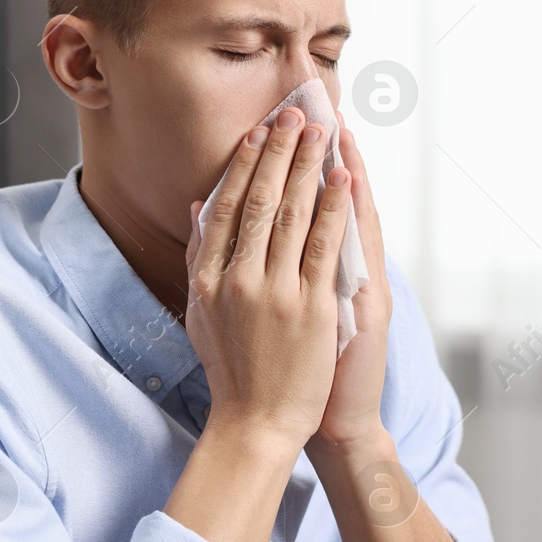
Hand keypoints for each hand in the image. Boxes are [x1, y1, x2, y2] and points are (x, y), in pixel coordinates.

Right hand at [184, 105, 354, 455]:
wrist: (256, 425)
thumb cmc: (232, 372)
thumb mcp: (201, 313)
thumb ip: (201, 258)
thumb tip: (199, 206)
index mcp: (208, 279)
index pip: (226, 207)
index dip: (244, 165)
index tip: (258, 133)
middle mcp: (236, 280)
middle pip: (258, 200)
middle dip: (278, 153)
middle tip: (293, 116)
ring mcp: (274, 292)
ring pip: (292, 214)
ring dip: (307, 167)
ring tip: (321, 131)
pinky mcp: (310, 308)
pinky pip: (324, 245)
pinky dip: (334, 206)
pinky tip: (343, 176)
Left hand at [307, 113, 392, 458]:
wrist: (333, 422)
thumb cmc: (308, 372)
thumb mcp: (297, 315)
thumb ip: (283, 272)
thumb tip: (244, 231)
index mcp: (331, 275)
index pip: (323, 209)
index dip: (316, 168)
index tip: (305, 126)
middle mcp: (352, 275)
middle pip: (340, 203)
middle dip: (327, 157)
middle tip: (322, 110)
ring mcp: (361, 290)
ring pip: (354, 219)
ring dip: (343, 171)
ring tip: (337, 130)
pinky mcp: (367, 310)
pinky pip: (358, 255)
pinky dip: (352, 218)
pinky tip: (347, 184)